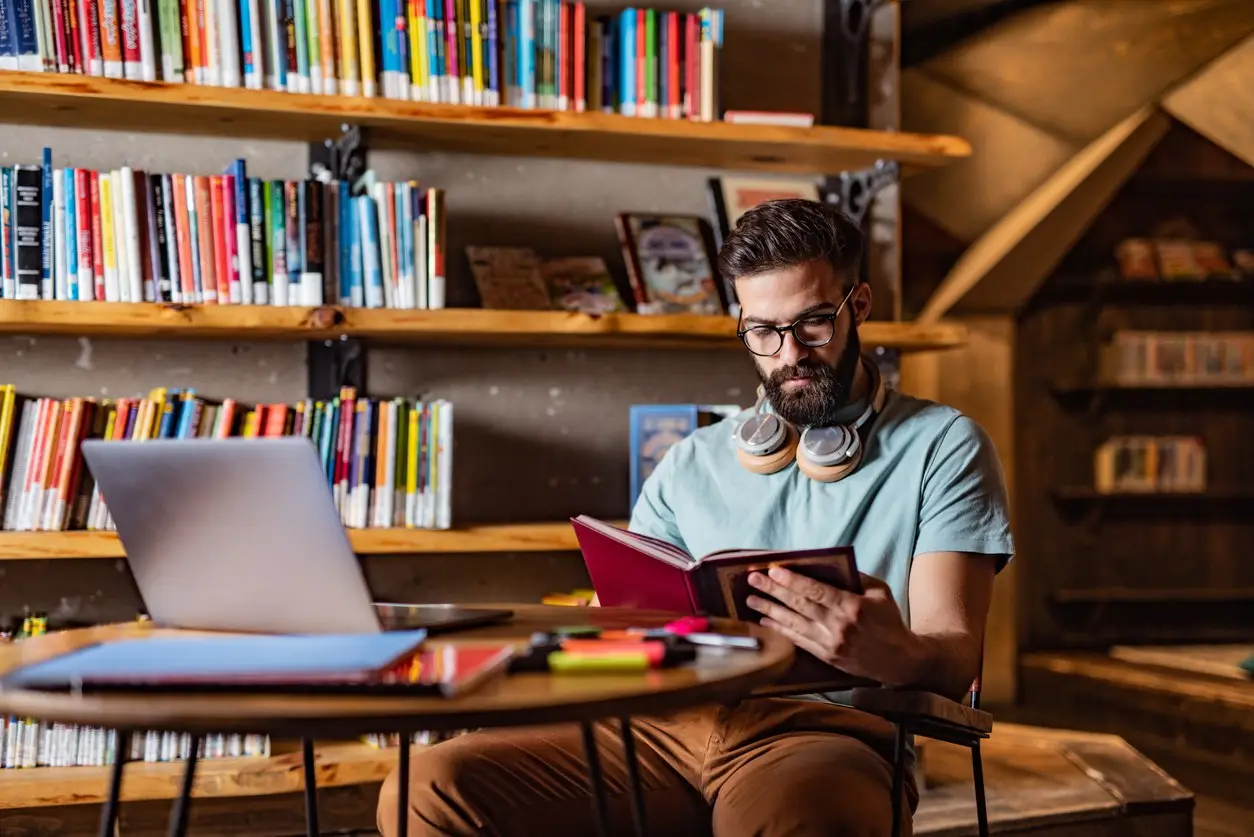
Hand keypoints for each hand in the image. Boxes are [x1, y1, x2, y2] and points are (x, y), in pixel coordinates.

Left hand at [745, 566, 921, 686]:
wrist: (900, 661)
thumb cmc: (890, 621)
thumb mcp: (880, 592)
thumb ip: (857, 579)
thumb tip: (829, 566)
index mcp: (852, 606)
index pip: (816, 591)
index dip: (792, 580)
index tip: (773, 570)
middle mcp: (838, 626)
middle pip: (799, 605)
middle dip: (773, 591)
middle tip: (753, 579)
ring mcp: (830, 643)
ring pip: (793, 624)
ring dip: (769, 610)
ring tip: (751, 599)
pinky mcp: (826, 657)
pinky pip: (798, 641)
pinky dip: (780, 630)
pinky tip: (765, 621)